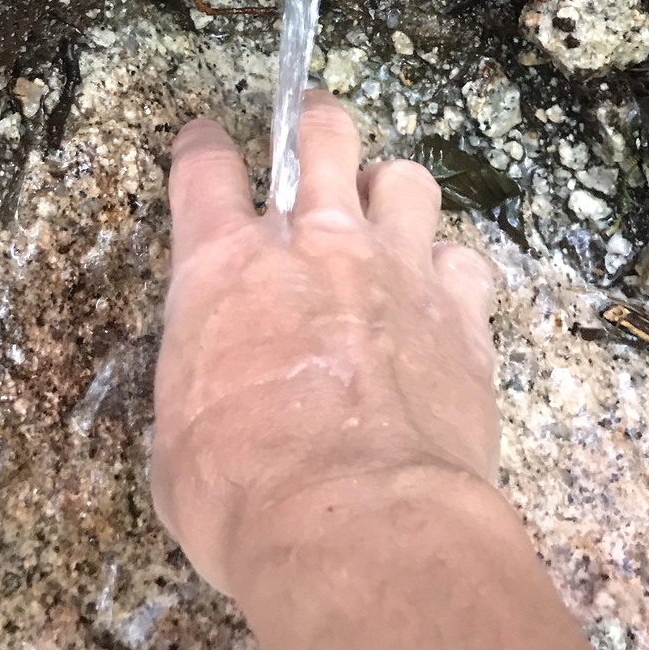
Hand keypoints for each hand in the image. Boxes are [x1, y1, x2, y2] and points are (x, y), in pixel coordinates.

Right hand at [151, 88, 498, 592]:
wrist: (358, 524)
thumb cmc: (243, 496)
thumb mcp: (181, 441)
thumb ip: (202, 384)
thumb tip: (219, 394)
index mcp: (224, 270)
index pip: (203, 170)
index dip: (202, 146)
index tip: (206, 140)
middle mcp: (313, 245)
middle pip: (321, 134)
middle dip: (317, 124)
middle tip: (315, 135)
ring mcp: (395, 269)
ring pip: (406, 178)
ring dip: (392, 193)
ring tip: (387, 222)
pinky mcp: (461, 312)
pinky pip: (467, 260)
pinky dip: (453, 274)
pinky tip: (444, 302)